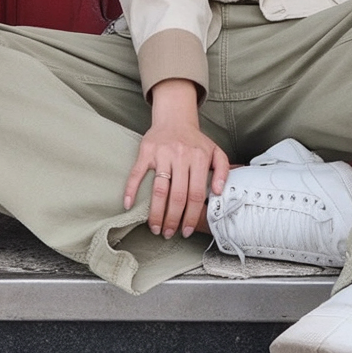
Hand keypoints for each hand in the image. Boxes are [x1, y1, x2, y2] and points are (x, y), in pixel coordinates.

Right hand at [123, 78, 229, 238]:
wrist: (175, 118)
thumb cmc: (195, 141)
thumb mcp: (216, 151)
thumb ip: (223, 170)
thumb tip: (217, 192)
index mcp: (199, 158)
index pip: (196, 194)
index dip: (191, 216)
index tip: (187, 231)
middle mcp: (181, 156)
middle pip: (177, 195)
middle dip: (173, 219)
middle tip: (169, 234)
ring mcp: (162, 153)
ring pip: (159, 189)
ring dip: (156, 212)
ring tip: (155, 228)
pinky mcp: (146, 151)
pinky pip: (137, 173)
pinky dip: (131, 189)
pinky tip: (129, 204)